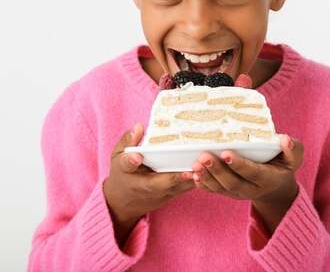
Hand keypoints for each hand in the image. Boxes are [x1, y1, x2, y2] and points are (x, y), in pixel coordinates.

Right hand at [104, 123, 195, 243]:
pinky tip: (211, 167)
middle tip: (191, 165)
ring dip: (193, 177)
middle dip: (177, 175)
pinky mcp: (175, 194)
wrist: (126, 202)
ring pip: (178, 187)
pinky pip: (187, 187)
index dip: (132, 161)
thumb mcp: (117, 156)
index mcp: (128, 173)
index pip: (128, 167)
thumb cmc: (123, 173)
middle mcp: (146, 187)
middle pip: (161, 182)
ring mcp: (162, 193)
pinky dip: (199, 179)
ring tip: (207, 164)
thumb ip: (128, 141)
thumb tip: (138, 126)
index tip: (137, 156)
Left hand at [190, 135, 303, 232]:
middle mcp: (251, 189)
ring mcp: (237, 192)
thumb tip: (285, 139)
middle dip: (218, 170)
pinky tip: (188, 174)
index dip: (239, 165)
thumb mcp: (294, 157)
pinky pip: (212, 190)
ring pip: (220, 188)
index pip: (253, 173)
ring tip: (195, 164)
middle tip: (204, 156)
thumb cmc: (283, 163)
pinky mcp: (226, 192)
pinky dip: (200, 184)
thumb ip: (294, 149)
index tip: (226, 153)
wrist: (275, 185)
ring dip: (206, 176)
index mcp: (268, 178)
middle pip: (233, 183)